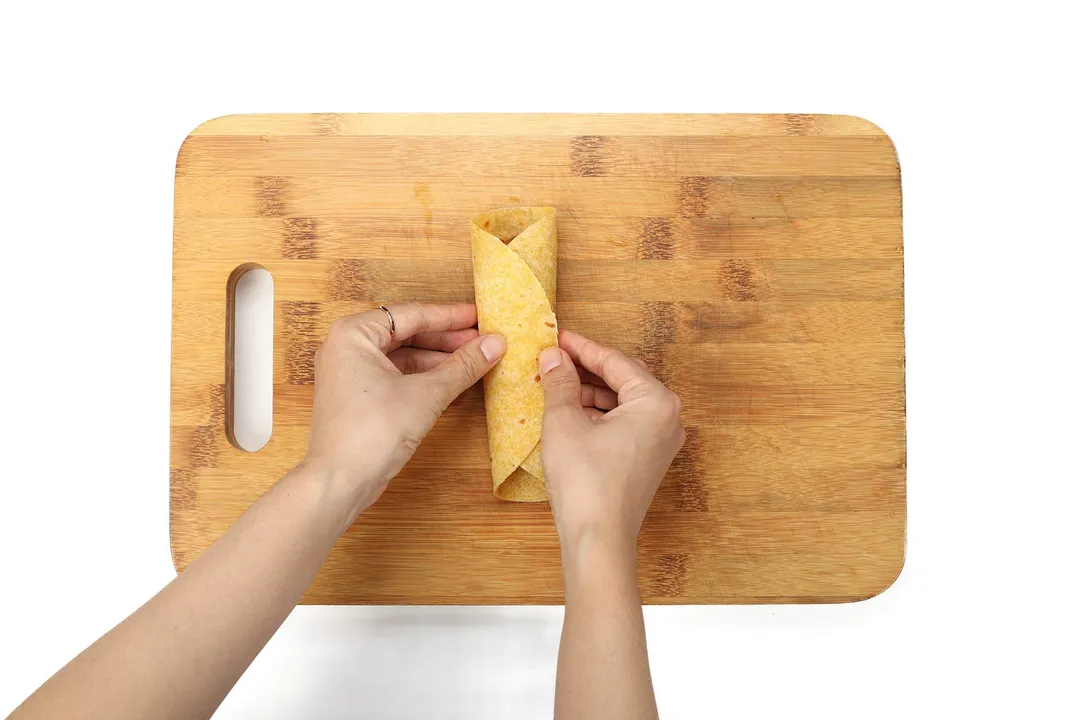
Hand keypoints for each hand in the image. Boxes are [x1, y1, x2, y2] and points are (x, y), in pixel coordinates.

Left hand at [305, 302, 505, 514]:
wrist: (340, 482)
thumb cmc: (371, 434)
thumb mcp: (426, 394)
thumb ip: (463, 366)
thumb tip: (495, 344)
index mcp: (353, 334)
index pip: (411, 315)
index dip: (450, 316)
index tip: (479, 316)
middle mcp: (347, 347)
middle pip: (406, 333)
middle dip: (446, 339)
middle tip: (482, 340)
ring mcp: (350, 373)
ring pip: (403, 356)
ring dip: (438, 359)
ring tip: (474, 360)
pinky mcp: (358, 396)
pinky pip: (396, 375)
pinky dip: (423, 376)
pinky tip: (452, 380)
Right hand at [538, 330, 685, 553]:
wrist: (599, 539)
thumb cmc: (585, 481)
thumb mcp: (564, 421)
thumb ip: (560, 382)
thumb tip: (554, 356)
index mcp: (656, 401)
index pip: (615, 361)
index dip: (581, 347)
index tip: (557, 337)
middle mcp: (668, 418)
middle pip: (624, 378)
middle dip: (588, 368)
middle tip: (556, 357)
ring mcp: (662, 441)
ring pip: (624, 402)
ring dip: (592, 392)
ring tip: (557, 385)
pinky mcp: (650, 460)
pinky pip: (626, 423)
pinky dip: (600, 414)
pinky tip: (572, 413)